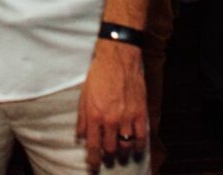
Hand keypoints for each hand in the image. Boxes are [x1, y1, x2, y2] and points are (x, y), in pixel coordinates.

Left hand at [77, 41, 149, 169]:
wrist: (118, 59)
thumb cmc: (99, 75)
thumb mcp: (84, 96)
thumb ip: (83, 118)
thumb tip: (81, 136)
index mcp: (95, 116)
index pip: (93, 146)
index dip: (93, 160)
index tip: (93, 166)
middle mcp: (111, 120)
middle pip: (110, 149)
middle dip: (108, 156)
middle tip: (108, 157)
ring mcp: (127, 118)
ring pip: (126, 146)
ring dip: (123, 153)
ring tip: (121, 153)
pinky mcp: (140, 113)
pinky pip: (141, 137)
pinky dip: (139, 146)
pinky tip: (136, 149)